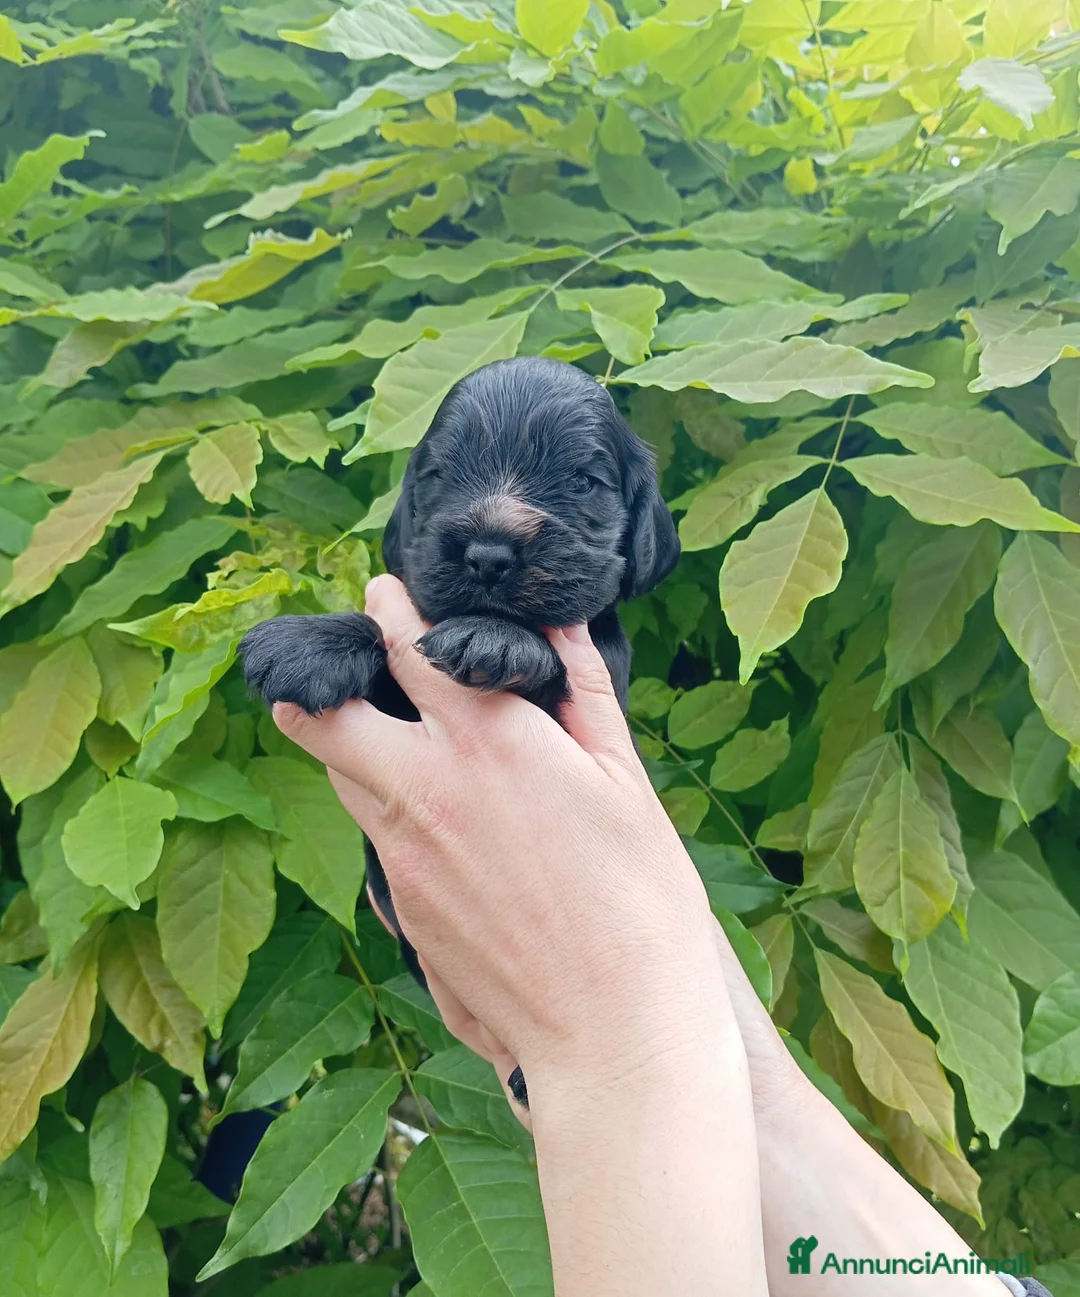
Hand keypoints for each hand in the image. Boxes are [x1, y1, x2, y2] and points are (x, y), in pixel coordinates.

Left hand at [272, 575, 721, 1093]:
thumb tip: (565, 626)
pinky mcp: (401, 906)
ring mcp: (402, 851)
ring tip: (385, 726)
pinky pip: (370, 833)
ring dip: (347, 739)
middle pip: (324, 712)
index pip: (407, 647)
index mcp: (490, 740)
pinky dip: (380, 802)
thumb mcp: (625, 782)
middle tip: (349, 657)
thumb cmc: (640, 901)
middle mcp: (426, 787)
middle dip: (324, 673)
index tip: (384, 592)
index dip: (387, 609)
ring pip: (338, 774)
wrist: (613, 1029)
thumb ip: (586, 693)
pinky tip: (425, 808)